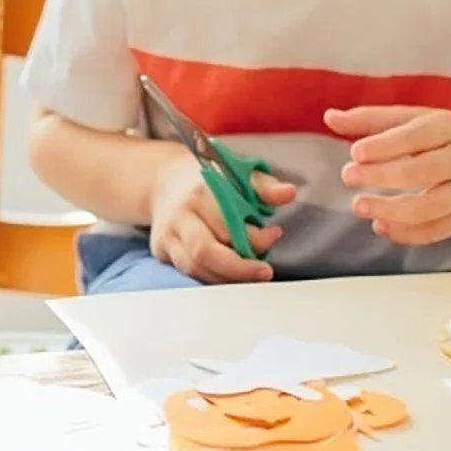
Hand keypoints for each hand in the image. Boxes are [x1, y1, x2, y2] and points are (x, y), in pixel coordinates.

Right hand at [148, 157, 295, 283]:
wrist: (167, 180)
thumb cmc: (210, 180)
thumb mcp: (238, 174)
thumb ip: (264, 186)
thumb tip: (289, 193)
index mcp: (198, 193)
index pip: (227, 223)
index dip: (255, 237)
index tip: (274, 234)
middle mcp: (178, 216)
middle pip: (206, 252)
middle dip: (239, 268)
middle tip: (265, 272)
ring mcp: (167, 236)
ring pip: (197, 268)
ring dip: (228, 277)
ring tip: (251, 272)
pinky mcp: (162, 252)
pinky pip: (190, 273)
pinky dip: (214, 277)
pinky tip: (232, 274)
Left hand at [326, 105, 450, 245]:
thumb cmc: (441, 136)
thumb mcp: (412, 118)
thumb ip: (370, 119)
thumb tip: (330, 117)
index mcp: (448, 127)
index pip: (418, 136)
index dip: (387, 145)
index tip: (355, 152)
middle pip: (425, 171)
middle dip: (384, 176)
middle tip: (348, 176)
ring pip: (432, 207)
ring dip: (394, 210)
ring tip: (358, 206)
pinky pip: (439, 230)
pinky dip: (409, 233)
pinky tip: (380, 226)